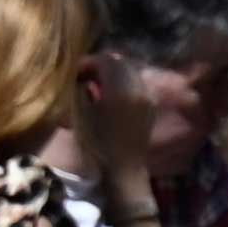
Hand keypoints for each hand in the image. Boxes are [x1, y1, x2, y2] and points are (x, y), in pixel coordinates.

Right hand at [77, 53, 158, 188]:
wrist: (123, 166)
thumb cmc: (96, 143)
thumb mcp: (80, 115)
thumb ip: (82, 89)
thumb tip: (83, 76)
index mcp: (120, 90)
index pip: (106, 61)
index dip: (89, 62)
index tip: (76, 72)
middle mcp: (138, 88)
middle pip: (121, 62)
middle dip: (102, 64)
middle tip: (86, 75)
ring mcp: (147, 95)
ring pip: (131, 70)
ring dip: (114, 72)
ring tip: (99, 84)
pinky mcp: (151, 103)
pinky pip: (138, 82)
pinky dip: (124, 81)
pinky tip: (113, 93)